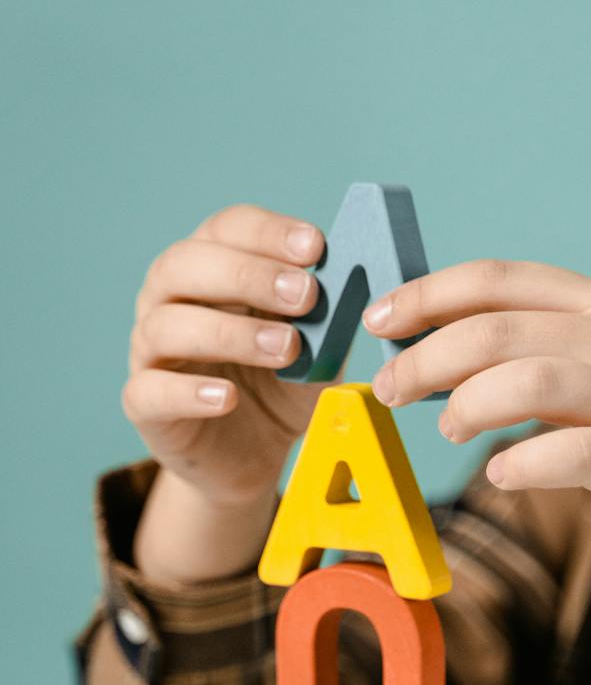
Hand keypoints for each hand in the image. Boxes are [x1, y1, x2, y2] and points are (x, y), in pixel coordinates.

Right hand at [123, 204, 335, 507]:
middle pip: (185, 265)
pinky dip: (189, 392)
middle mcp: (168, 299)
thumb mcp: (317, 348)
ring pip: (167, 325)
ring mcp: (149, 351)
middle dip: (250, 274)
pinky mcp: (145, 406)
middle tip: (306, 295)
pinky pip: (150, 391)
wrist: (253, 455)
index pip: (226, 229)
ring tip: (286, 348)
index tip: (316, 247)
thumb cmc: (281, 385)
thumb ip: (328, 317)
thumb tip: (352, 283)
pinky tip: (228, 397)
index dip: (268, 232)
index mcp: (209, 268)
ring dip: (230, 332)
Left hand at [364, 258, 590, 610]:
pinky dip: (525, 463)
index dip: (428, 295)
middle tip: (392, 389)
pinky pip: (575, 453)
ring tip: (445, 430)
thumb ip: (547, 354)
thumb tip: (446, 360)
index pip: (499, 281)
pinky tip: (502, 475)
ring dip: (468, 405)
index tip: (379, 322)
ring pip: (531, 379)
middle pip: (499, 329)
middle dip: (427, 357)